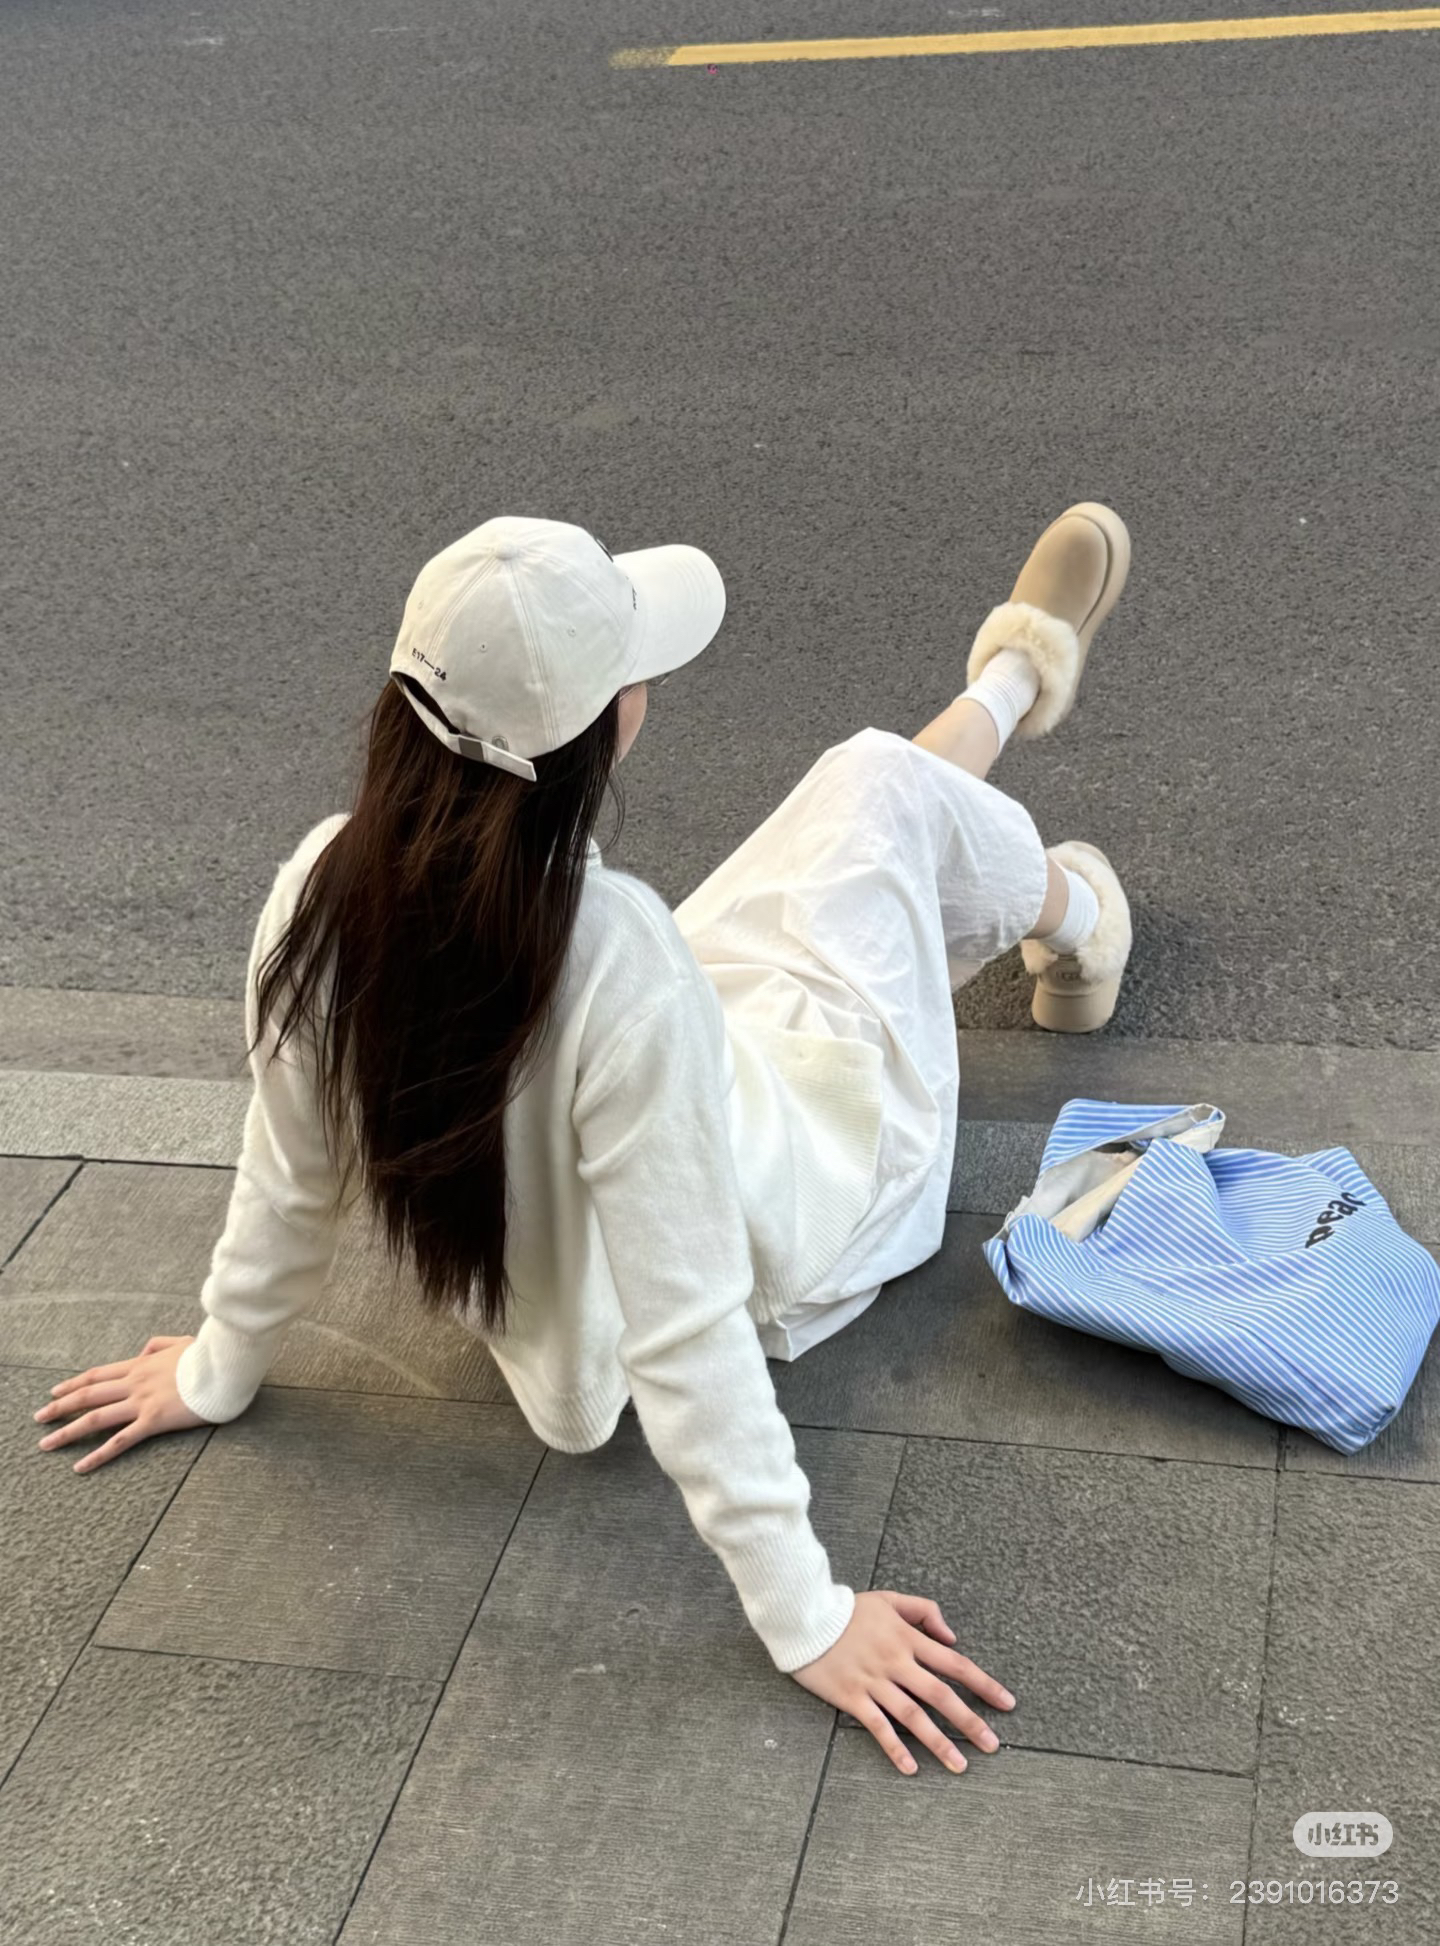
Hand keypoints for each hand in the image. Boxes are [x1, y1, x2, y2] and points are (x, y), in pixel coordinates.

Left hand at [34, 1336, 211, 1472]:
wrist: (224, 1366)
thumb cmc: (208, 1356)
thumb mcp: (181, 1342)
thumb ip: (158, 1345)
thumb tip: (142, 1351)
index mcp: (140, 1364)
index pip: (97, 1375)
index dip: (73, 1384)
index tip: (54, 1392)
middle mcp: (134, 1382)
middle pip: (87, 1395)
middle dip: (59, 1407)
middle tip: (39, 1418)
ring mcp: (142, 1402)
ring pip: (95, 1418)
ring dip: (67, 1431)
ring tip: (47, 1443)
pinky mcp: (154, 1420)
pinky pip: (120, 1441)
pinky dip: (98, 1455)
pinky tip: (81, 1466)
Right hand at [789, 1588, 1015, 1775]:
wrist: (805, 1615)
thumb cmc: (847, 1609)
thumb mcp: (889, 1599)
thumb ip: (924, 1611)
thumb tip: (951, 1635)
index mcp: (908, 1638)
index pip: (954, 1663)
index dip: (983, 1684)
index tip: (1006, 1703)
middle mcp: (896, 1662)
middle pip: (940, 1695)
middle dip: (969, 1722)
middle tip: (992, 1745)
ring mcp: (874, 1681)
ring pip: (913, 1715)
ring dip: (939, 1742)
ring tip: (960, 1766)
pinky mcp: (852, 1696)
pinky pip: (878, 1726)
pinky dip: (895, 1747)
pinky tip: (911, 1767)